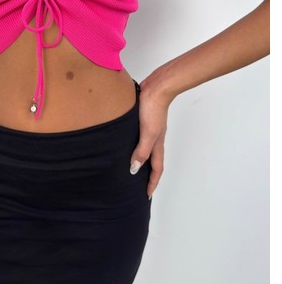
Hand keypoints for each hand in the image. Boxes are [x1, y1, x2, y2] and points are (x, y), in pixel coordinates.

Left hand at [129, 81, 172, 199]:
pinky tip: (126, 144)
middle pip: (152, 161)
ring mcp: (149, 129)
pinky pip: (139, 139)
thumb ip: (141, 151)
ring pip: (146, 150)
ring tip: (132, 169)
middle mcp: (154, 139)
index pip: (156, 168)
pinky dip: (136, 146)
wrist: (156, 88)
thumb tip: (134, 169)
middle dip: (148, 175)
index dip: (152, 183)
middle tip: (140, 186)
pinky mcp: (143, 121)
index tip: (147, 195)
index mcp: (157, 144)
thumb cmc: (153, 109)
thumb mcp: (147, 133)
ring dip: (141, 161)